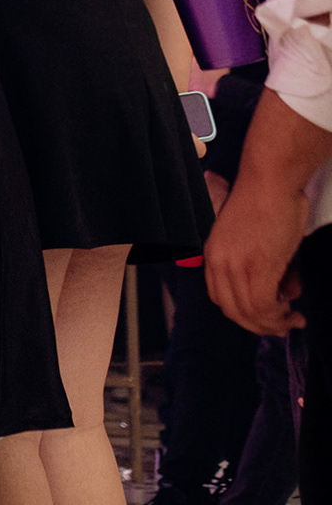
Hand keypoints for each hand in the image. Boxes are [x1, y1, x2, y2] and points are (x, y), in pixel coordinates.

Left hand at [205, 173, 309, 334]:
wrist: (270, 181)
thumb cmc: (268, 203)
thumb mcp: (256, 240)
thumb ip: (264, 267)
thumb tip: (283, 292)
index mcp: (212, 254)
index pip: (219, 297)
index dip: (242, 313)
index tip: (264, 316)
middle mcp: (218, 262)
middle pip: (232, 310)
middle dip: (259, 324)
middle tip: (282, 325)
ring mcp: (236, 266)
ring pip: (250, 313)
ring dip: (274, 324)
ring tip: (294, 320)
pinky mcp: (257, 267)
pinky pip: (264, 306)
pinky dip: (279, 317)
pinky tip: (293, 313)